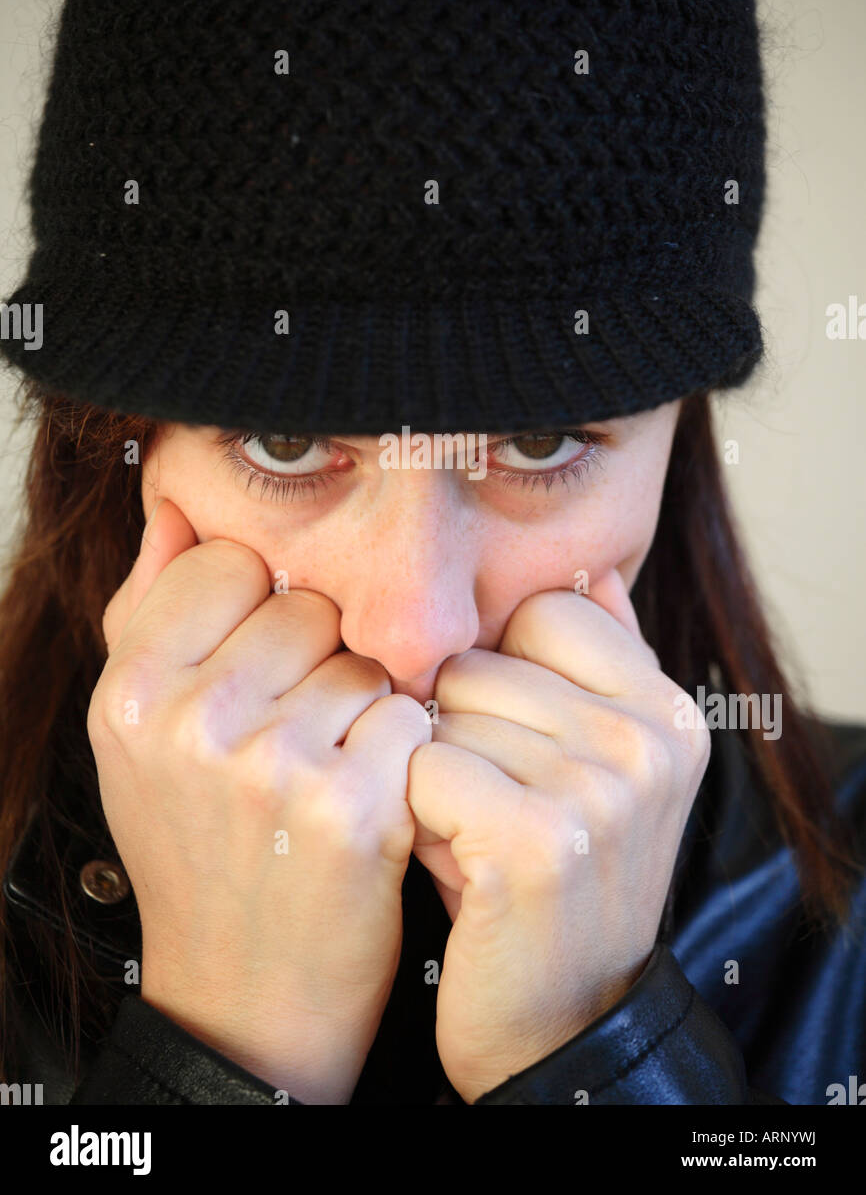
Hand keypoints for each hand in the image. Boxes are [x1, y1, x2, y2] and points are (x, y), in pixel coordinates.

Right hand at [89, 497, 430, 1103]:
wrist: (243, 992)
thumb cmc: (198, 847)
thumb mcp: (141, 733)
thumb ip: (152, 609)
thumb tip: (177, 503)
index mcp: (131, 690)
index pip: (230, 562)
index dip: (259, 612)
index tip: (258, 671)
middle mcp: (189, 720)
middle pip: (308, 605)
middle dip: (317, 659)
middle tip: (296, 735)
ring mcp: (270, 764)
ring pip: (365, 658)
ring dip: (364, 707)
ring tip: (329, 772)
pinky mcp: (351, 807)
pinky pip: (408, 714)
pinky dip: (402, 754)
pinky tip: (369, 801)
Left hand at [407, 569, 709, 1103]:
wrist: (559, 1026)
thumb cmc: (554, 880)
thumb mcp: (598, 766)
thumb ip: (601, 664)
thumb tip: (593, 567)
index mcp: (670, 712)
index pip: (545, 610)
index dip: (502, 672)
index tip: (515, 745)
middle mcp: (648, 741)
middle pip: (478, 663)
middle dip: (457, 734)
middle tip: (488, 809)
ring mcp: (600, 788)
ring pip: (440, 713)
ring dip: (432, 778)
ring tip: (472, 837)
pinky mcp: (537, 839)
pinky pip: (421, 766)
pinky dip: (416, 816)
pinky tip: (451, 865)